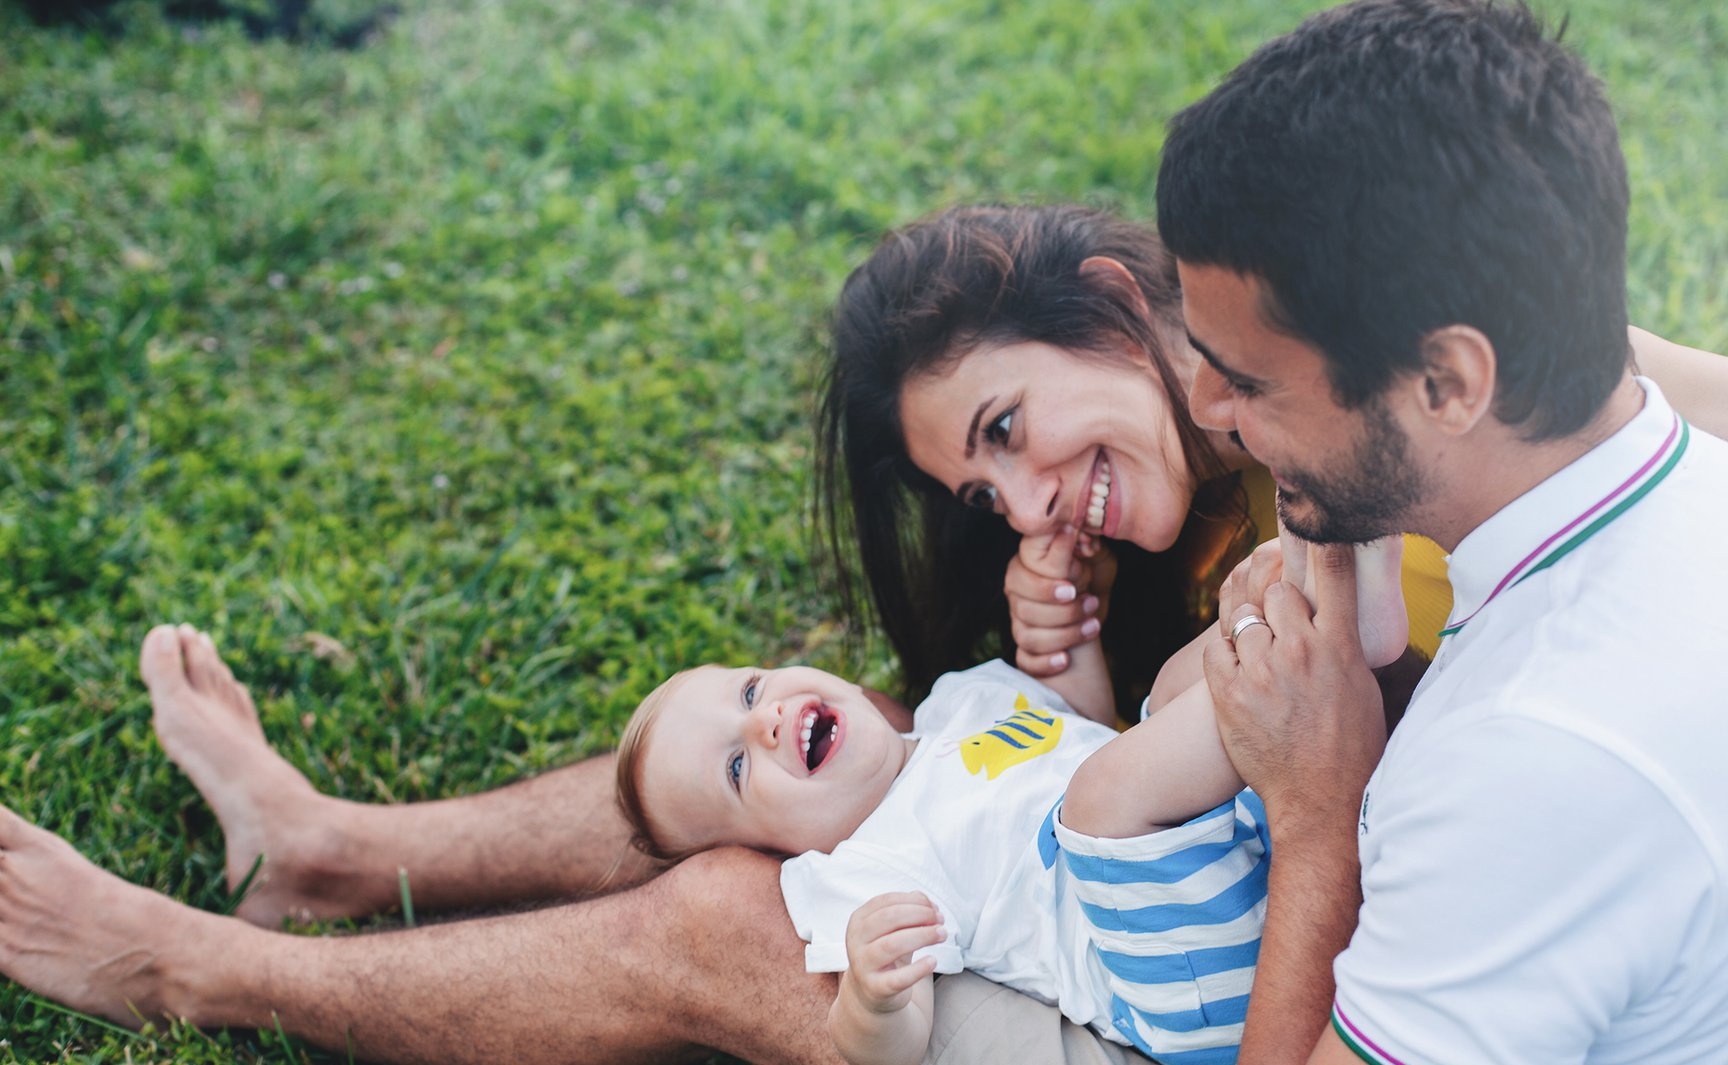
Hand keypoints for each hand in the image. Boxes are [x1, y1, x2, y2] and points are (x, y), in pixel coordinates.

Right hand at [839, 892, 944, 1014]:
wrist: (870, 992)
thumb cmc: (886, 954)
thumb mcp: (894, 930)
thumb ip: (909, 912)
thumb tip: (930, 904)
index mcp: (858, 921)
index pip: (885, 902)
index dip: (913, 901)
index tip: (934, 908)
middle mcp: (856, 941)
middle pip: (888, 918)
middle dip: (919, 914)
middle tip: (939, 919)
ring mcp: (863, 965)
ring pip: (892, 944)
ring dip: (922, 936)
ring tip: (941, 934)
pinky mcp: (876, 988)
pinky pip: (898, 978)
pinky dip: (918, 969)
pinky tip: (932, 961)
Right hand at [1004, 526, 1115, 676]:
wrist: (1095, 606)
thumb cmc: (1092, 574)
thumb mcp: (1093, 554)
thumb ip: (1082, 543)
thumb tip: (1072, 530)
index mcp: (1024, 567)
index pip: (1020, 576)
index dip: (1045, 586)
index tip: (1073, 588)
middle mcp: (1016, 595)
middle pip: (1024, 609)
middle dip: (1061, 611)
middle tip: (1090, 603)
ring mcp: (1019, 623)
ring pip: (1027, 636)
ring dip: (1064, 634)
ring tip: (1093, 625)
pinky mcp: (1027, 650)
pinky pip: (1025, 661)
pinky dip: (1045, 662)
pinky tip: (1065, 659)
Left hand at [1204, 542, 1385, 829]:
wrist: (1320, 800)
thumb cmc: (1353, 747)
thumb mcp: (1363, 686)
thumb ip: (1344, 643)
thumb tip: (1337, 613)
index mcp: (1340, 646)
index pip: (1332, 573)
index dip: (1322, 541)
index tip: (1316, 522)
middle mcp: (1299, 651)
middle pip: (1277, 591)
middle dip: (1279, 600)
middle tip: (1284, 619)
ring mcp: (1260, 670)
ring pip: (1243, 616)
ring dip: (1251, 627)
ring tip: (1261, 649)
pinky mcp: (1228, 691)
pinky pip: (1216, 646)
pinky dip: (1226, 650)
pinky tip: (1240, 667)